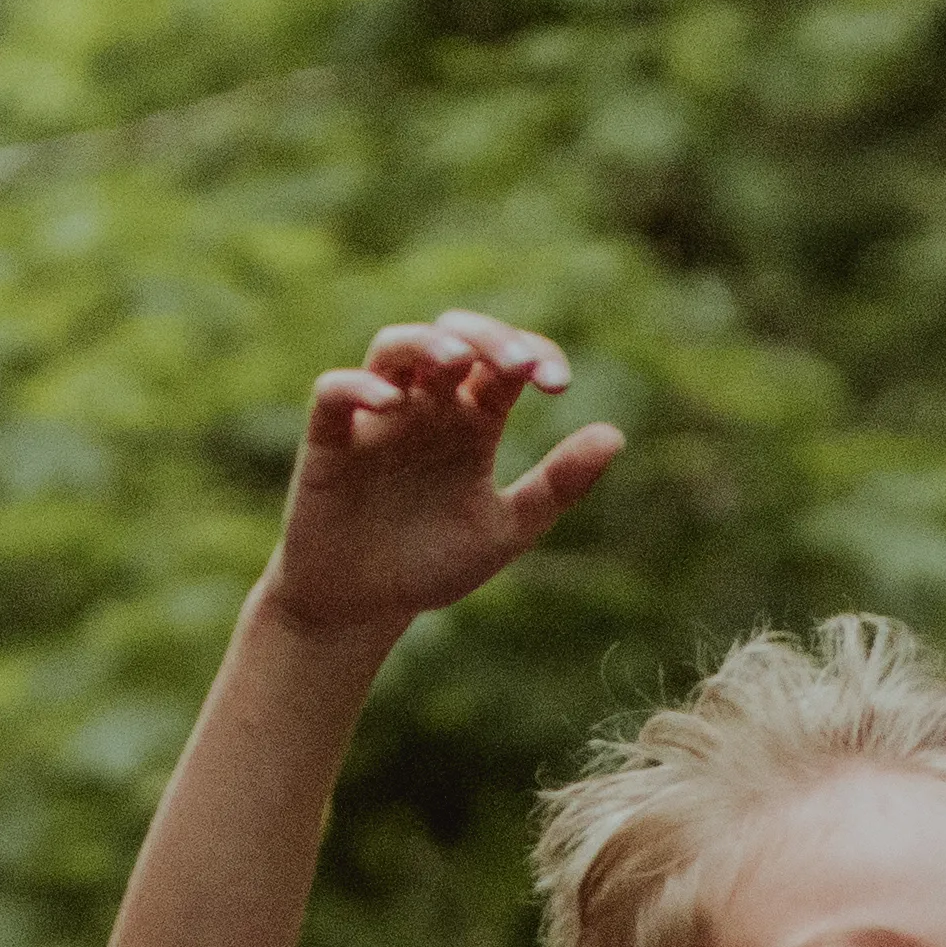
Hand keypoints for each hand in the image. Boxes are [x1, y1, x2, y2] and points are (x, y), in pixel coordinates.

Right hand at [256, 313, 618, 638]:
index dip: (534, 355)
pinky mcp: (329, 439)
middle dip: (486, 337)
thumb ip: (556, 485)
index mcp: (472, 421)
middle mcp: (426, 406)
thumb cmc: (432, 565)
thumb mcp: (505, 530)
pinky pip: (334, 391)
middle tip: (517, 364)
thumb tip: (616, 435)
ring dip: (425, 343)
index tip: (557, 383)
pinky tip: (387, 402)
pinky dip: (357, 386)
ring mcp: (377, 417)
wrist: (363, 609)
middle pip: (453, 337)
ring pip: (394, 347)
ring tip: (455, 361)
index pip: (505, 363)